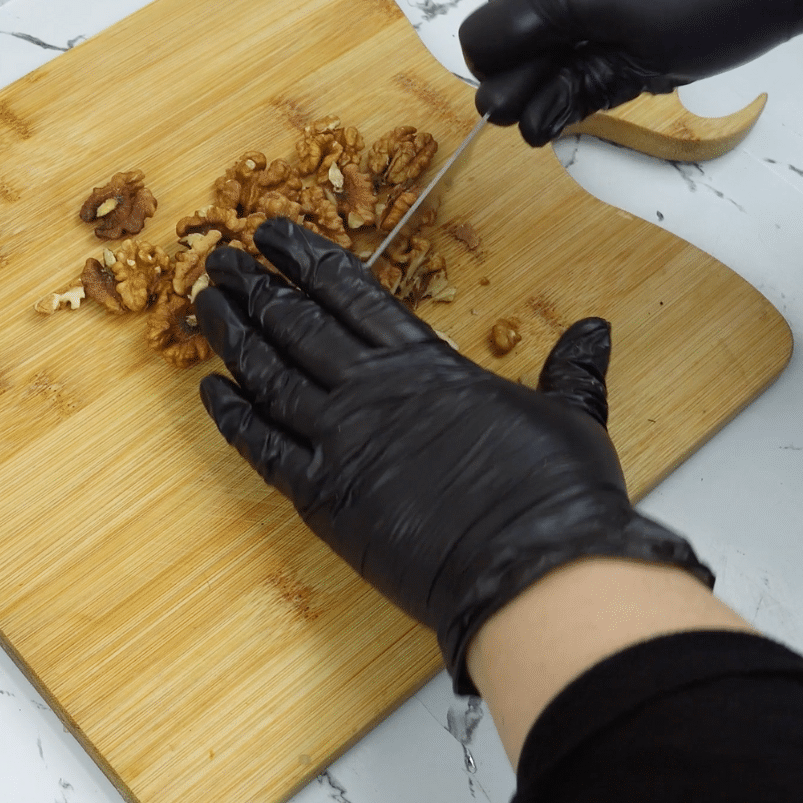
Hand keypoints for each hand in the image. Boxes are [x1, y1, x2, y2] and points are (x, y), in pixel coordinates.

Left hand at [193, 219, 712, 693]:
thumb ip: (572, 369)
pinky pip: (263, 449)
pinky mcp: (325, 501)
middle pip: (298, 324)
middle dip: (258, 287)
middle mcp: (375, 393)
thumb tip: (594, 332)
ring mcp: (342, 444)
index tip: (276, 234)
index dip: (308, 259)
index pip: (352, 294)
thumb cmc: (556, 493)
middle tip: (223, 260)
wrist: (531, 568)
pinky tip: (213, 392)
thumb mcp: (572, 415)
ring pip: (270, 376)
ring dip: (235, 337)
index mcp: (429, 365)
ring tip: (208, 305)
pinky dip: (234, 418)